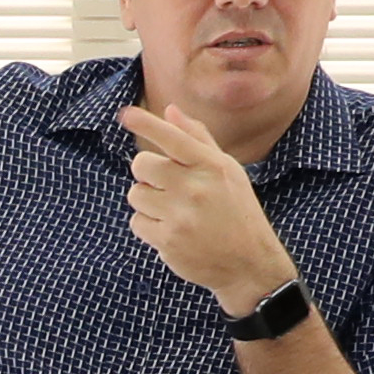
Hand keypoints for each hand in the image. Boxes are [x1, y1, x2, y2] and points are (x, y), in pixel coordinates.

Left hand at [117, 107, 297, 314]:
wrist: (248, 263)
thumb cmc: (236, 210)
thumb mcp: (227, 170)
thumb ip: (198, 139)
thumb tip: (170, 110)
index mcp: (211, 165)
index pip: (172, 138)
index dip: (146, 124)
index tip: (125, 114)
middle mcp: (196, 187)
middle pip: (141, 164)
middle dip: (145, 172)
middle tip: (163, 184)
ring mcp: (181, 215)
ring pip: (135, 194)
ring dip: (146, 200)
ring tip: (171, 210)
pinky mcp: (168, 240)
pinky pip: (137, 222)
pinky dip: (148, 226)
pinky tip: (170, 229)